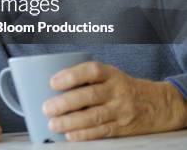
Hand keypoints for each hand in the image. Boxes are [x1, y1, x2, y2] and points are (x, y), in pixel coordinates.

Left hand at [43, 61, 186, 140]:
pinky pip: (102, 131)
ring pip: (94, 116)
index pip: (92, 71)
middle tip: (47, 108)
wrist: (158, 104)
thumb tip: (53, 89)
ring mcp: (121, 110)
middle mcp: (117, 91)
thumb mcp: (110, 77)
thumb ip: (88, 80)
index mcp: (111, 74)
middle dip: (66, 102)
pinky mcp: (122, 127)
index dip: (72, 76)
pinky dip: (85, 134)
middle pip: (90, 95)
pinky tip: (71, 135)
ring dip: (71, 122)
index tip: (53, 82)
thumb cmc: (123, 88)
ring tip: (54, 124)